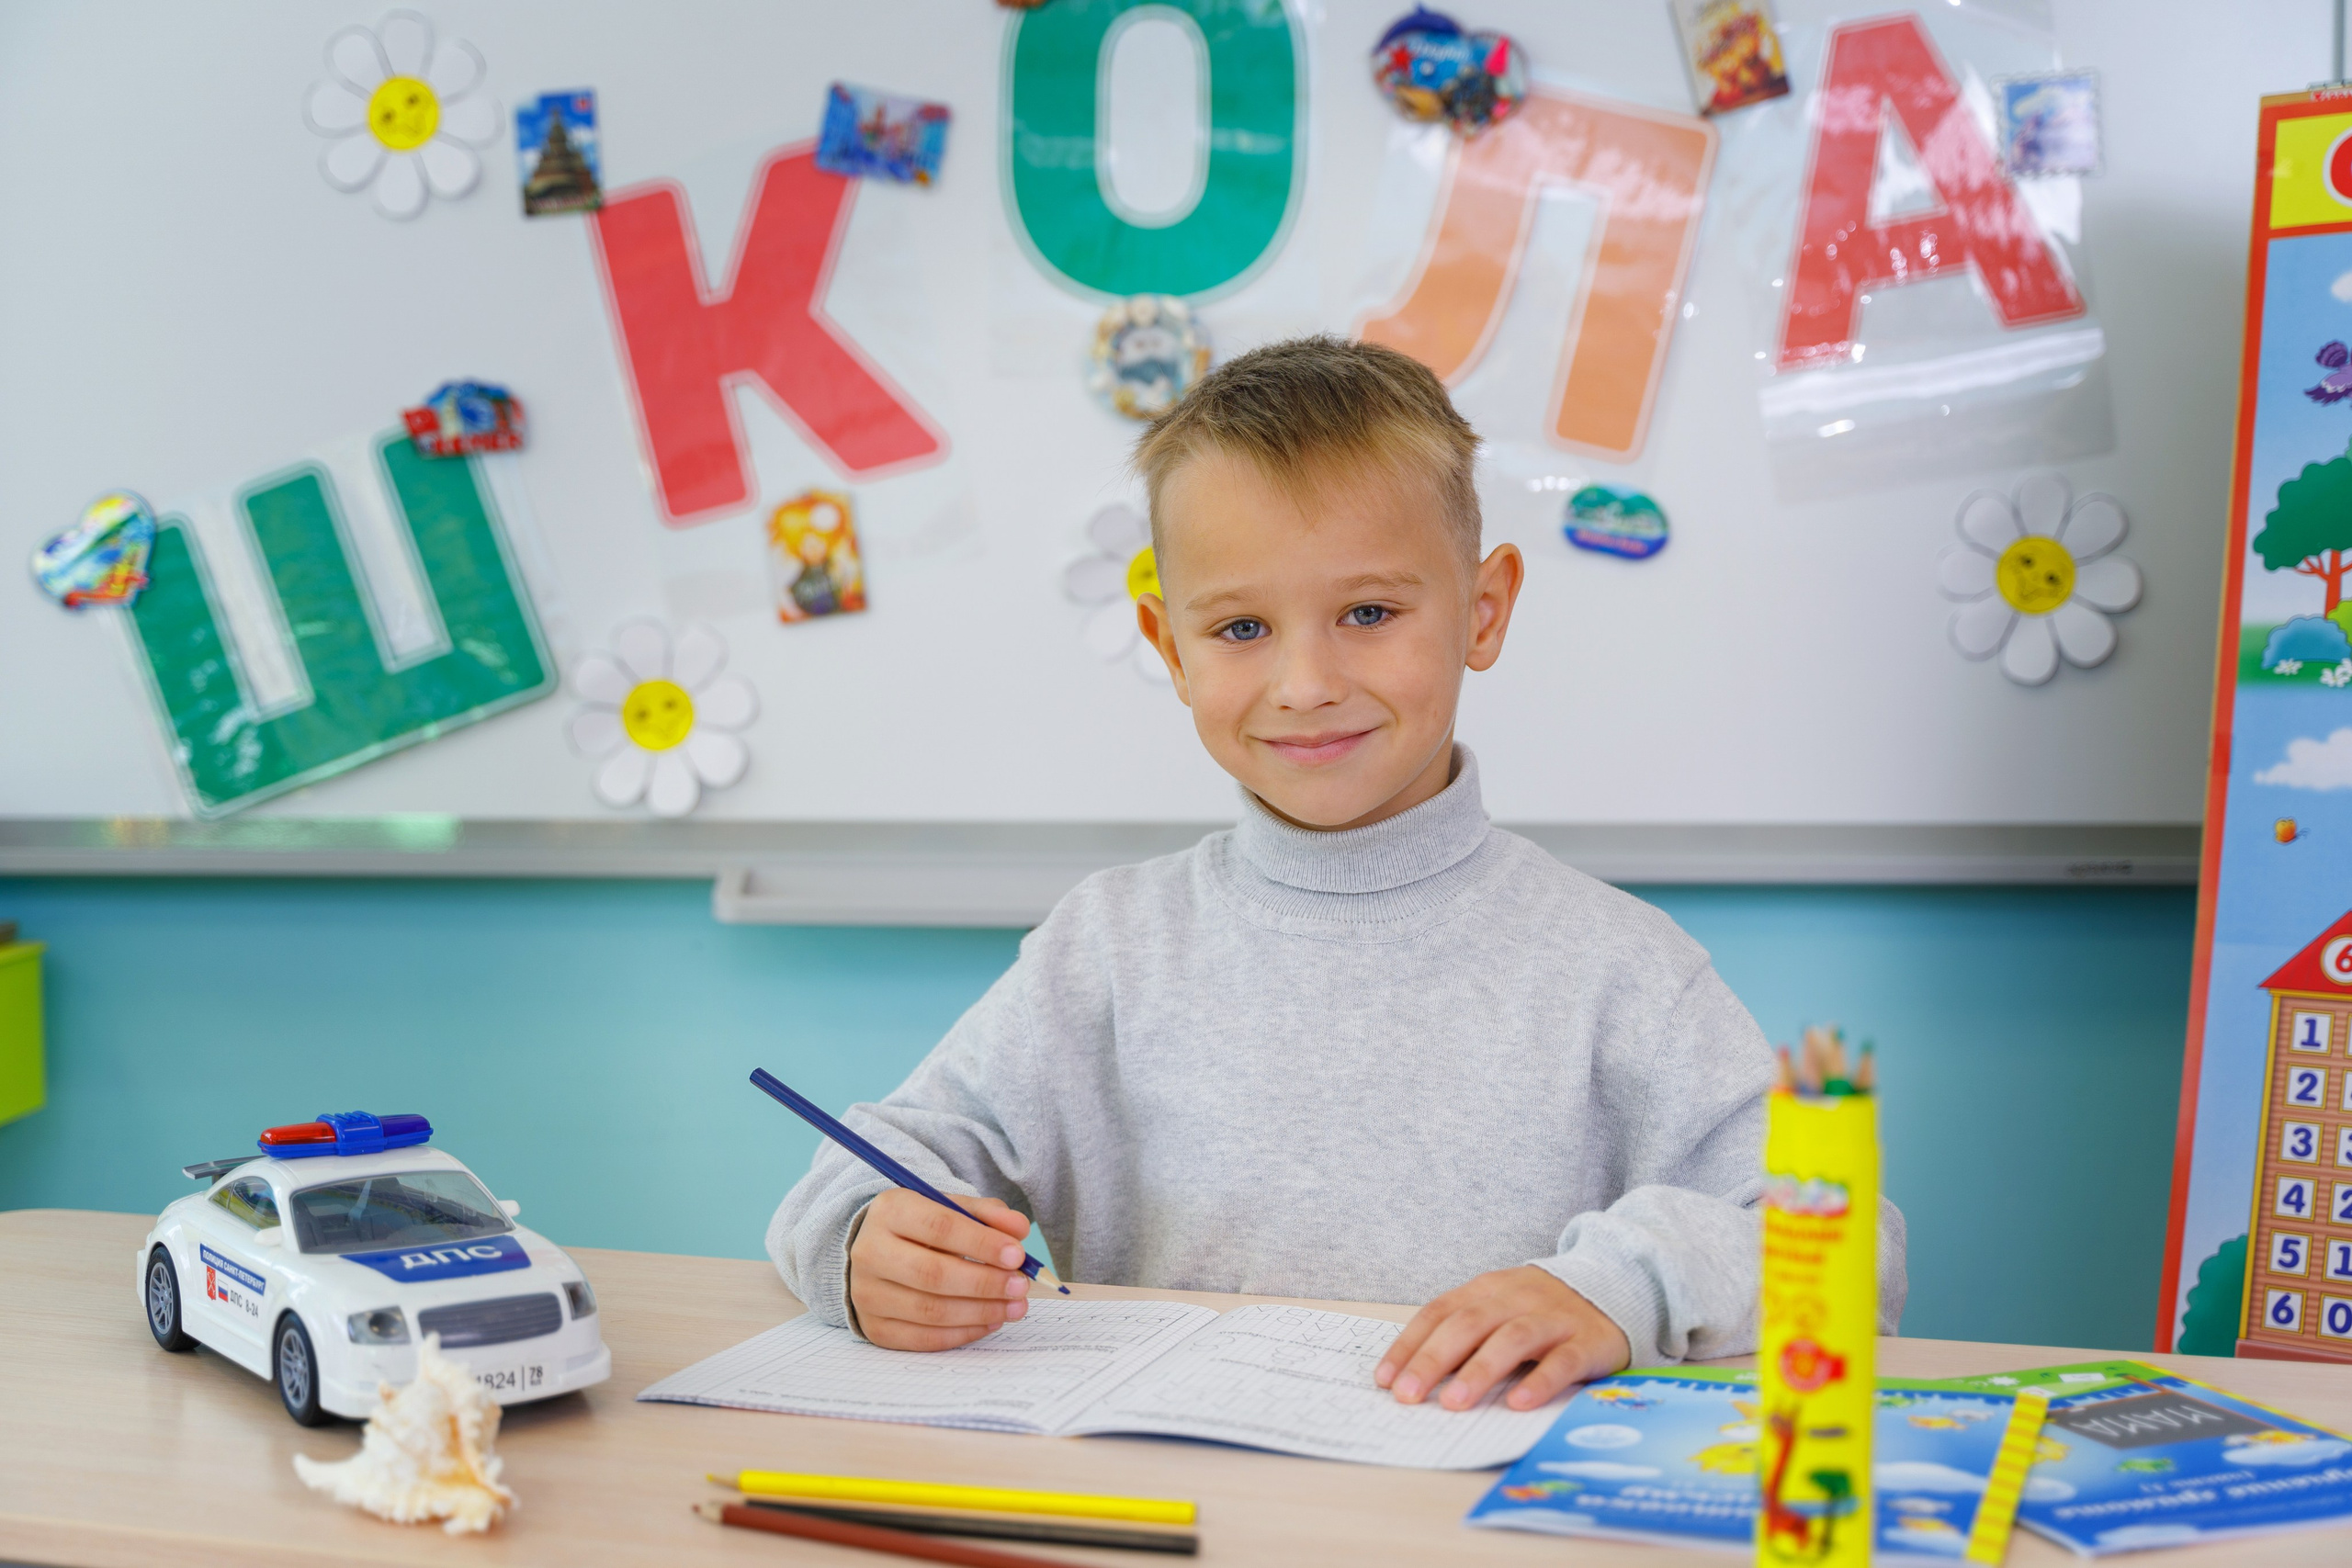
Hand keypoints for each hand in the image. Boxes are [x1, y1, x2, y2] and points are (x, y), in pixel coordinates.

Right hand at [847, 1190, 1035, 1350]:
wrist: (875, 1250)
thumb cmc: (920, 1227)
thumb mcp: (950, 1207)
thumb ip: (987, 1214)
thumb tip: (1018, 1230)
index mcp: (889, 1211)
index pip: (939, 1227)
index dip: (982, 1243)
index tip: (1017, 1255)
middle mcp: (870, 1252)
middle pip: (932, 1274)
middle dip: (984, 1283)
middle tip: (1020, 1286)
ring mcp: (867, 1294)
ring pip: (930, 1311)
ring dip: (981, 1311)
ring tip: (1014, 1306)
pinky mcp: (874, 1327)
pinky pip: (923, 1338)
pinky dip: (963, 1333)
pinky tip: (990, 1322)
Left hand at [1374, 1265, 1630, 1410]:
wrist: (1614, 1286)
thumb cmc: (1542, 1310)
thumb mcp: (1500, 1310)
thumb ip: (1465, 1335)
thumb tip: (1416, 1376)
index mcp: (1487, 1289)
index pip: (1439, 1313)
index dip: (1410, 1345)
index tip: (1385, 1379)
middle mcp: (1517, 1298)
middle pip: (1469, 1324)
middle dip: (1433, 1360)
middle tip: (1409, 1395)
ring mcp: (1553, 1318)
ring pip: (1512, 1339)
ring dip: (1479, 1370)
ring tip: (1455, 1403)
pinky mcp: (1587, 1341)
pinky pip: (1562, 1361)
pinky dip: (1539, 1381)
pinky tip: (1518, 1403)